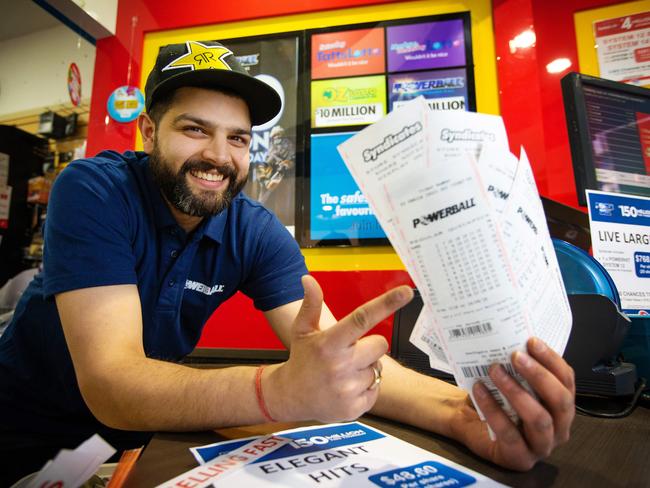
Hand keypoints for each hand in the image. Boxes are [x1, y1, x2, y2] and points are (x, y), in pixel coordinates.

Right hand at [266, 275, 412, 422]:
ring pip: (378, 368)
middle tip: (350, 352)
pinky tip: (347, 387)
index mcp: (329, 343)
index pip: (362, 318)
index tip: (405, 292)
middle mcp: (340, 365)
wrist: (291, 397)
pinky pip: (376, 388)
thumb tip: (308, 279)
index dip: (386, 303)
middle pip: (381, 344)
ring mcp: (348, 388)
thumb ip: (311, 304)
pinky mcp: (355, 407)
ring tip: (344, 372)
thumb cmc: (302, 359)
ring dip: (366, 368)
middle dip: (370, 346)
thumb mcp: (302, 330)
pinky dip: (366, 387)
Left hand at [453, 338, 574, 470]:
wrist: (472, 425)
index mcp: (562, 406)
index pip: (567, 381)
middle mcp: (559, 428)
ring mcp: (542, 446)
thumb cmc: (498, 401)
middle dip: (539, 376)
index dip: (552, 360)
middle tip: (516, 356)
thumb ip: (520, 366)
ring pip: (539, 419)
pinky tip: (479, 390)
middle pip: (561, 401)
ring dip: (517, 392)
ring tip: (495, 371)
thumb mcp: (514, 382)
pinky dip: (493, 410)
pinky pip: (509, 434)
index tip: (532, 341)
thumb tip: (513, 336)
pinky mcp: (520, 458)